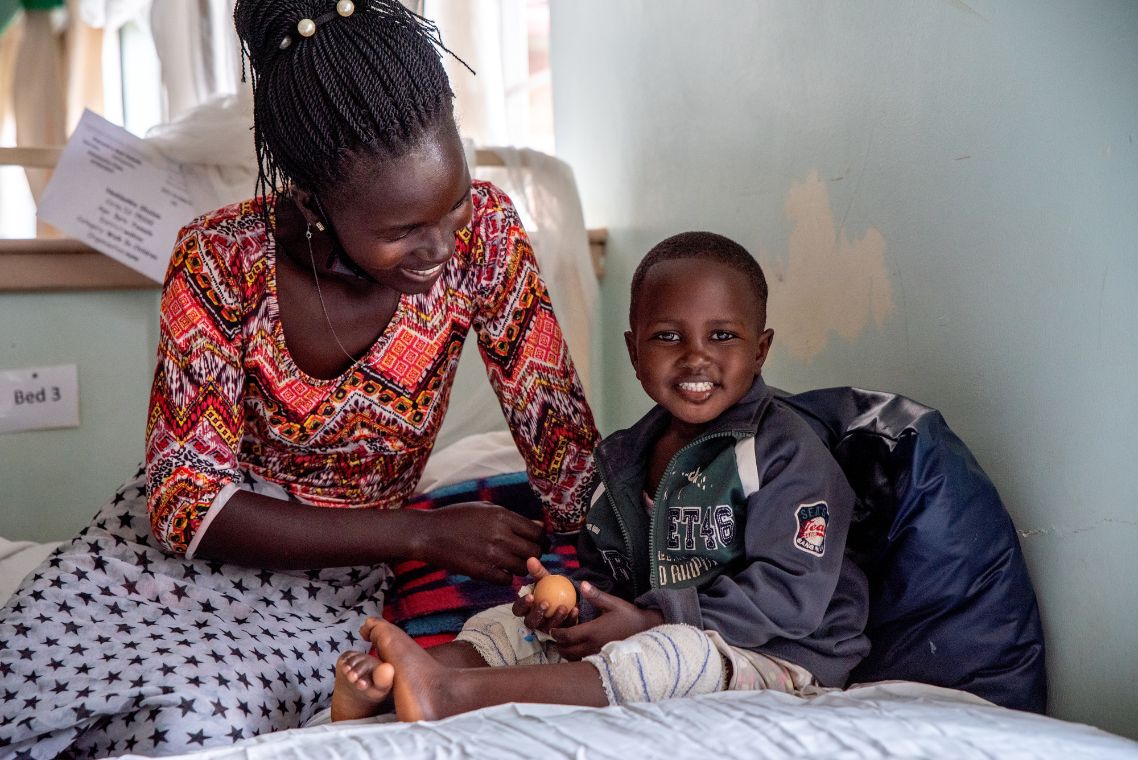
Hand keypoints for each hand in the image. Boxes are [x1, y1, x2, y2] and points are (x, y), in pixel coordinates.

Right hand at [415, 502, 545, 584]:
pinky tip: (498, 571)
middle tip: (528, 556)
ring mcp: (491, 554)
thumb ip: (513, 518)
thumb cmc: (457, 517)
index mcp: (503, 516)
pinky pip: (506, 580)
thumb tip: (540, 526)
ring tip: (512, 564)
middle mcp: (500, 535)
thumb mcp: (486, 509)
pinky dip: (506, 578)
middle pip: (534, 552)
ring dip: (521, 568)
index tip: (539, 544)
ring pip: (523, 568)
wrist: (428, 533)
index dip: (542, 540)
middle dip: (535, 555)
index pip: (537, 532)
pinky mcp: (481, 571)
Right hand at [512, 557, 577, 632]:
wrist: (570, 596)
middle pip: (530, 622)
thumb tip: (531, 559)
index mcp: (527, 609)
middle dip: (537, 614)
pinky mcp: (561, 634)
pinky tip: (576, 609)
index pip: (518, 610)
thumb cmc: (553, 588)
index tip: (531, 596)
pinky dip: (570, 619)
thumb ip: (538, 571)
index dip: (522, 605)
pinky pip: (565, 628)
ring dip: (555, 618)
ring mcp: (547, 629)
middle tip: (546, 603)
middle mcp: (534, 621)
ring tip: (564, 607)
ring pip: (548, 628)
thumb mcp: (546, 579)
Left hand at [550, 582, 663, 660]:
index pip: (567, 636)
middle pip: (567, 651)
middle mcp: (593, 646)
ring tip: (566, 644)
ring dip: (566, 653)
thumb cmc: (630, 616)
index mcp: (593, 631)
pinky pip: (584, 663)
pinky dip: (576, 659)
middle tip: (556, 638)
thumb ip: (596, 596)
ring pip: (574, 659)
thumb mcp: (613, 603)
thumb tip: (583, 584)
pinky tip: (579, 651)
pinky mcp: (604, 660)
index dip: (556, 634)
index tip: (552, 630)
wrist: (647, 631)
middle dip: (558, 645)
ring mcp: (598, 655)